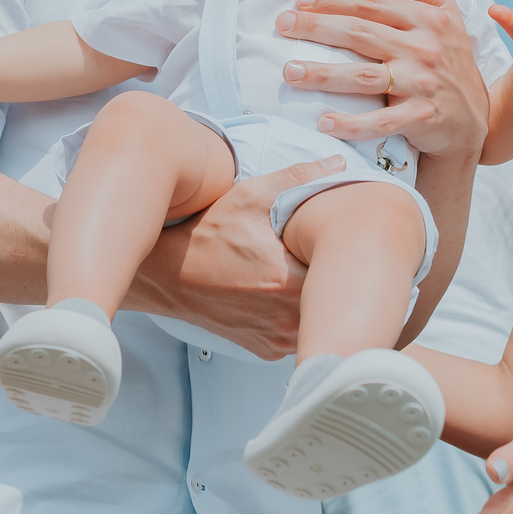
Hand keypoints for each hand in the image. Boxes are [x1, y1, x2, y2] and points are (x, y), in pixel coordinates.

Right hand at [128, 155, 345, 359]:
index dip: (341, 255)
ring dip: (313, 300)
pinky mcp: (266, 349)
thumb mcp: (251, 196)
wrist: (171, 275)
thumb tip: (339, 164)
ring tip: (296, 274)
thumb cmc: (208, 235)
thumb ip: (299, 178)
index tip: (331, 242)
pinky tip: (279, 295)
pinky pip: (296, 334)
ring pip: (316, 319)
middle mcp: (286, 318)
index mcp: (289, 282)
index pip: (340, 273)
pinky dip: (294, 316)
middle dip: (329, 277)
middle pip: (331, 299)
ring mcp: (277, 338)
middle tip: (313, 255)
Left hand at [277, 0, 488, 159]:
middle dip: (317, 27)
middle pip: (361, 34)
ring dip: (324, 74)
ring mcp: (423, 85)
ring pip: (364, 77)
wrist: (472, 119)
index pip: (372, 4)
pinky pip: (381, 122)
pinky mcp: (420, 118)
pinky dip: (352, 124)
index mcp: (428, 20)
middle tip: (283, 25)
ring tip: (290, 72)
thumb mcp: (447, 14)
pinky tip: (323, 121)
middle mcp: (426, 48)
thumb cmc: (449, 61)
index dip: (334, 0)